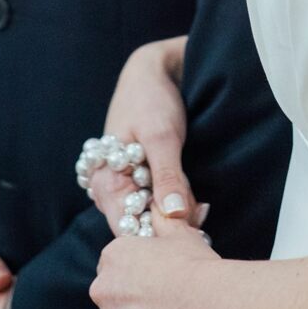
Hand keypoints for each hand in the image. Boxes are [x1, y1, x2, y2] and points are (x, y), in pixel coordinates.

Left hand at [90, 212, 218, 308]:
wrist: (210, 307)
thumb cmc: (195, 266)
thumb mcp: (179, 232)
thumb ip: (161, 220)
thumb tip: (158, 206)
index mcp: (114, 256)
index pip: (117, 264)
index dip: (139, 272)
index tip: (157, 278)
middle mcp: (103, 289)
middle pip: (114, 295)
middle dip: (134, 300)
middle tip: (165, 302)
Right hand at [95, 36, 208, 228]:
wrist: (152, 73)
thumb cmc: (150, 100)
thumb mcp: (162, 136)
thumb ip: (167, 176)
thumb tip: (174, 215)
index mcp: (105, 184)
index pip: (128, 229)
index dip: (158, 236)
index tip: (190, 232)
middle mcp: (110, 192)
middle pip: (141, 227)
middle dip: (172, 226)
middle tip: (202, 216)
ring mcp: (126, 188)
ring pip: (152, 218)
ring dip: (178, 215)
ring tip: (202, 208)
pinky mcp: (141, 183)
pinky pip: (158, 205)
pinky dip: (177, 205)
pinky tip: (197, 202)